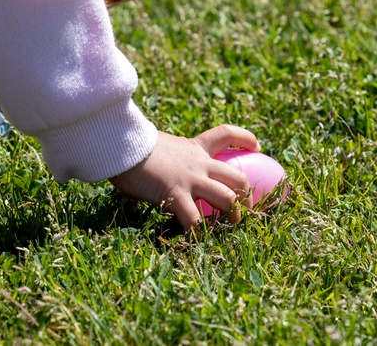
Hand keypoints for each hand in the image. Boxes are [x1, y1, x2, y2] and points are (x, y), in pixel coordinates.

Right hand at [109, 124, 259, 230]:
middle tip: (244, 208)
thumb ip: (168, 157)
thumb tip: (160, 166)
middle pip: (237, 177)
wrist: (119, 145)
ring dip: (233, 216)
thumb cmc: (131, 146)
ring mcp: (190, 180)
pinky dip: (198, 234)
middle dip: (247, 195)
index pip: (225, 134)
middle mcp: (198, 163)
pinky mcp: (176, 195)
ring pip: (227, 199)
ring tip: (228, 228)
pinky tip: (196, 242)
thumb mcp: (156, 145)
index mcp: (194, 147)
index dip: (245, 138)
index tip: (257, 145)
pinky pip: (194, 221)